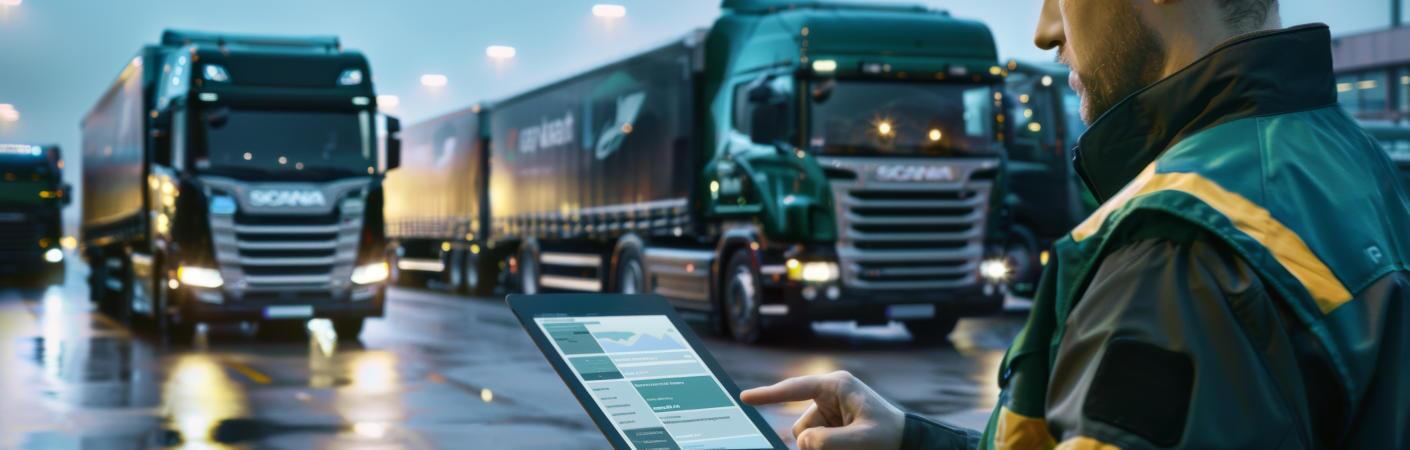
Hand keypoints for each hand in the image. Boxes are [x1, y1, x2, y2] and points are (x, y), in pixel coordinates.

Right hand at [740, 370, 904, 449]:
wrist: (908, 443)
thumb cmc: (890, 436)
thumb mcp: (860, 440)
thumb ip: (826, 441)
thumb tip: (801, 441)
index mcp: (837, 386)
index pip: (795, 389)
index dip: (768, 394)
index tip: (745, 398)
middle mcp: (830, 395)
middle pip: (801, 425)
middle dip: (813, 442)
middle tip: (839, 448)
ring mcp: (830, 410)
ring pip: (807, 437)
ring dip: (820, 448)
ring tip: (848, 447)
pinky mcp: (832, 424)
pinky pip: (815, 440)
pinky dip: (824, 448)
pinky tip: (843, 448)